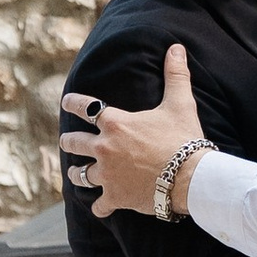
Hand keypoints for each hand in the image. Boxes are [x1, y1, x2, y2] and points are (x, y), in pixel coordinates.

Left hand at [61, 41, 203, 220]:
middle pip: (73, 143)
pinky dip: (100, 207)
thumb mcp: (180, 104)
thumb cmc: (184, 139)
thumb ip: (175, 75)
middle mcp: (104, 148)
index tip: (65, 102)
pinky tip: (100, 208)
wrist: (191, 178)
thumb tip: (176, 47)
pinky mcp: (115, 198)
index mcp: (115, 123)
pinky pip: (99, 205)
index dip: (72, 103)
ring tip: (75, 172)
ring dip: (76, 173)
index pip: (85, 107)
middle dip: (68, 141)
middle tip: (66, 141)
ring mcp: (107, 175)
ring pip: (80, 174)